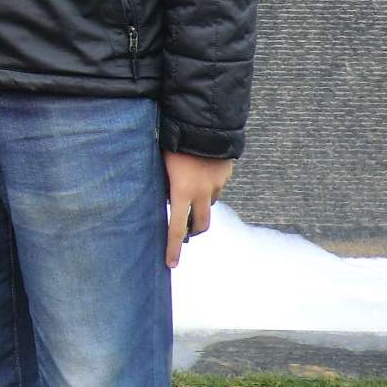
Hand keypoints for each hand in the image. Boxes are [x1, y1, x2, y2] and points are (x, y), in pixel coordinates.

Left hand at [164, 150, 233, 267]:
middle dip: (192, 231)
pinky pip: (216, 186)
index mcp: (181, 192)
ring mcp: (217, 184)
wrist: (205, 122)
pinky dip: (208, 185)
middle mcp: (202, 193)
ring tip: (189, 187)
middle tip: (185, 232)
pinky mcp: (225, 174)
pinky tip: (200, 170)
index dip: (172, 248)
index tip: (171, 264)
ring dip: (200, 203)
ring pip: (209, 203)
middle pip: (200, 224)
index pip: (175, 228)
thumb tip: (165, 196)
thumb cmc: (174, 141)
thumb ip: (164, 183)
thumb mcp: (161, 163)